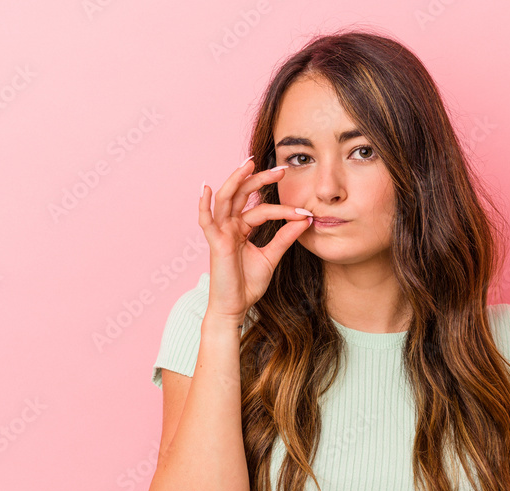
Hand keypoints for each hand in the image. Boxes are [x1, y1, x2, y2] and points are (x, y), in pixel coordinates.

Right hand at [198, 157, 312, 323]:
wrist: (235, 307)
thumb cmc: (248, 284)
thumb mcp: (271, 256)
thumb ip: (285, 237)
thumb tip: (306, 219)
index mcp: (241, 228)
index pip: (262, 209)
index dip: (284, 209)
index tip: (306, 212)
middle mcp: (229, 226)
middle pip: (242, 195)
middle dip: (260, 180)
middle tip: (282, 170)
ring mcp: (220, 232)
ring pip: (225, 199)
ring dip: (236, 180)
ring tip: (249, 164)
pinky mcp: (214, 243)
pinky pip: (205, 221)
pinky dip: (203, 204)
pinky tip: (205, 188)